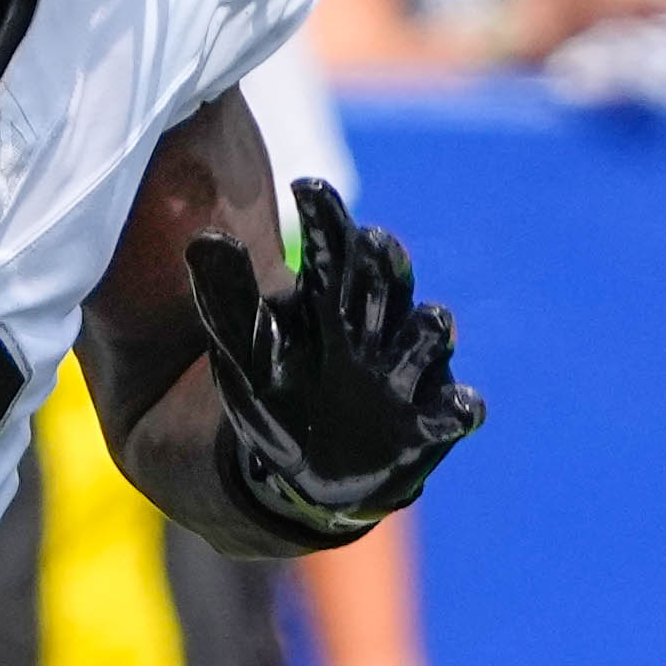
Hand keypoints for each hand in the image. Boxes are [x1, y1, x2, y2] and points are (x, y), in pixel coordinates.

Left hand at [184, 174, 481, 542]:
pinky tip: (461, 409)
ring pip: (427, 334)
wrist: (307, 479)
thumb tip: (205, 239)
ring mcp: (406, 374)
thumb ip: (227, 302)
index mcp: (329, 305)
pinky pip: (456, 410)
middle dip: (382, 261)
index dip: (326, 219)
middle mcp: (374, 329)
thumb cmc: (279, 402)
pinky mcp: (428, 424)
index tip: (306, 187)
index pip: (334, 249)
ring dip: (425, 329)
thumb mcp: (244, 357)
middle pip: (387, 279)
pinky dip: (460, 409)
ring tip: (421, 329)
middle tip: (370, 243)